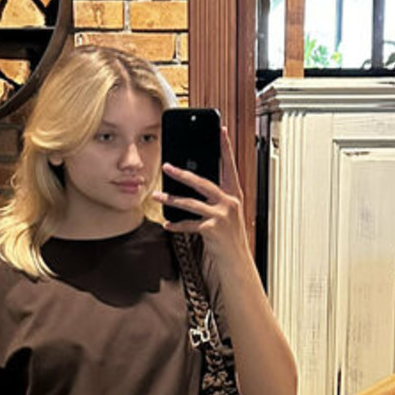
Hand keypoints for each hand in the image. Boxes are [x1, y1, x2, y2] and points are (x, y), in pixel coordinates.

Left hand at [154, 125, 250, 267]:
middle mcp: (230, 203)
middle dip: (183, 174)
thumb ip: (214, 199)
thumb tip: (193, 182)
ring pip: (191, 203)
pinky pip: (189, 224)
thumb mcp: (225, 215)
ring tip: (157, 196)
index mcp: (234, 196)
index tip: (221, 130)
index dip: (225, 148)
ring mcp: (222, 217)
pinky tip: (167, 225)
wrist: (237, 264)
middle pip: (203, 182)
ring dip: (171, 199)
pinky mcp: (213, 230)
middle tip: (167, 166)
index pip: (229, 166)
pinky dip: (176, 225)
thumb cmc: (229, 239)